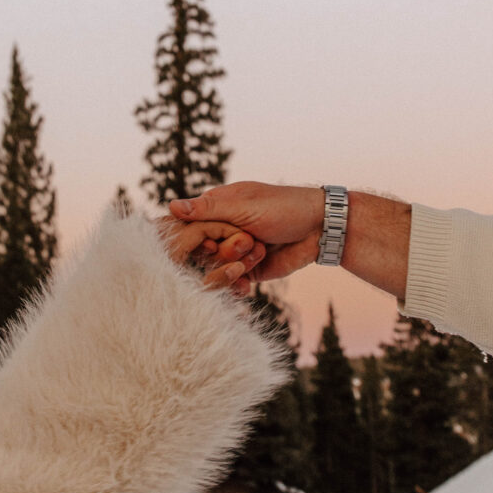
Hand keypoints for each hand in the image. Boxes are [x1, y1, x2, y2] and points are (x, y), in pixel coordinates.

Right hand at [169, 182, 324, 283]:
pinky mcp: (249, 269)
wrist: (320, 228)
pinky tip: (245, 286)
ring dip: (234, 266)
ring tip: (258, 252)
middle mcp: (223, 230)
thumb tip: (171, 206)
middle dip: (220, 252)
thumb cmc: (283, 207)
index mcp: (218, 207)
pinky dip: (236, 285)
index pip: (189, 225)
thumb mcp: (245, 206)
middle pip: (201, 251)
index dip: (195, 237)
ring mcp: (236, 251)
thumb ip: (208, 209)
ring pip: (216, 268)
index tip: (211, 241)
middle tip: (246, 242)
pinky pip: (232, 282)